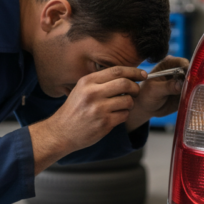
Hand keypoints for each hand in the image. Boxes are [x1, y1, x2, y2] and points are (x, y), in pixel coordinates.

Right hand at [29, 66, 146, 173]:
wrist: (61, 132)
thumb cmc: (74, 110)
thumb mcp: (82, 89)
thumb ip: (101, 81)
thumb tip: (128, 76)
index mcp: (87, 82)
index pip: (117, 71)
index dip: (133, 71)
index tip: (142, 74)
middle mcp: (92, 93)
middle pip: (125, 84)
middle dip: (135, 88)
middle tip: (135, 91)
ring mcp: (98, 109)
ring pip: (128, 101)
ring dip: (129, 104)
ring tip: (121, 106)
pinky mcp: (104, 123)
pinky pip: (124, 115)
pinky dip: (124, 115)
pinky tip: (115, 117)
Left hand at [126, 56, 189, 131]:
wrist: (145, 107)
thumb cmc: (145, 94)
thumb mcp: (153, 90)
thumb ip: (167, 86)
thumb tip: (180, 84)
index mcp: (168, 64)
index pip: (182, 63)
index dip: (188, 69)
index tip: (190, 78)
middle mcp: (178, 72)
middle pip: (192, 73)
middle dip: (194, 80)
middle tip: (193, 89)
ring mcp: (183, 83)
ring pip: (194, 84)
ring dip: (195, 90)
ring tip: (192, 97)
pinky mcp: (186, 93)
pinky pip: (193, 95)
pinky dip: (195, 98)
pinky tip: (193, 102)